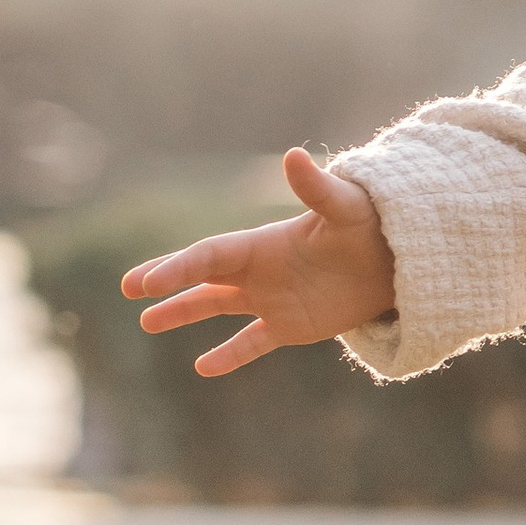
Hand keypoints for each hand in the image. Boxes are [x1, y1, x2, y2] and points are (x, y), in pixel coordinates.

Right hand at [122, 147, 396, 378]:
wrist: (395, 259)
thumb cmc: (369, 224)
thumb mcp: (345, 207)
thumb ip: (316, 188)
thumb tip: (295, 155)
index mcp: (263, 243)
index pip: (210, 256)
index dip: (178, 268)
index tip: (146, 282)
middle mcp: (259, 270)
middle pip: (202, 277)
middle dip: (166, 282)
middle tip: (130, 290)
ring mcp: (271, 298)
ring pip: (216, 307)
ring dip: (182, 313)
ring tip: (146, 322)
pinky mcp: (291, 325)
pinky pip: (252, 342)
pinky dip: (230, 355)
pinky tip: (203, 368)